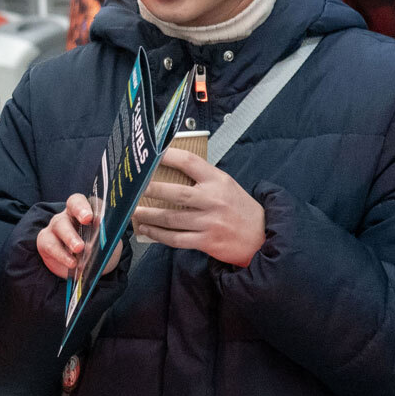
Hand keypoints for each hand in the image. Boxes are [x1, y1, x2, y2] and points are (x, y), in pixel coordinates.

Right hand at [37, 192, 117, 279]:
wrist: (86, 267)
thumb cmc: (97, 248)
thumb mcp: (108, 242)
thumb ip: (110, 236)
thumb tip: (115, 232)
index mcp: (85, 210)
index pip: (81, 200)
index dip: (84, 206)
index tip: (92, 217)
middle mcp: (68, 215)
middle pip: (71, 209)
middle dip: (79, 217)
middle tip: (88, 226)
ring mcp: (55, 227)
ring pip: (59, 226)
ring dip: (70, 237)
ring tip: (79, 249)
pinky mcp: (45, 241)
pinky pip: (50, 245)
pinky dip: (62, 255)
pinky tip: (72, 263)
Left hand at [129, 147, 264, 266]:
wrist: (261, 237)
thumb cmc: (240, 208)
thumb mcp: (226, 185)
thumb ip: (203, 178)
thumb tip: (171, 168)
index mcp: (218, 180)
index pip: (190, 162)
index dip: (169, 156)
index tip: (152, 154)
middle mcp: (213, 200)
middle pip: (176, 192)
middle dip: (151, 190)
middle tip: (133, 187)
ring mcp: (210, 222)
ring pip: (172, 218)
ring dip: (148, 215)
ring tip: (133, 210)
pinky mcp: (207, 241)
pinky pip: (176, 238)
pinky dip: (158, 234)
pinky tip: (146, 229)